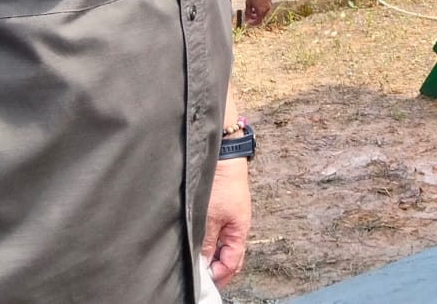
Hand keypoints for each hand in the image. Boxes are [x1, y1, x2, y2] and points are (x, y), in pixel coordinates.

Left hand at [202, 155, 251, 285]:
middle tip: (201, 276)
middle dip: (217, 269)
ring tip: (197, 260)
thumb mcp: (209, 217)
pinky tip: (200, 243)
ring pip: (225, 247)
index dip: (218, 275)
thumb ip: (206, 242)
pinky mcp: (226, 212)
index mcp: (239, 232)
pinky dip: (212, 244)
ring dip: (213, 256)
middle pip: (231, 258)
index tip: (203, 280)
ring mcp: (233, 220)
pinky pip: (221, 235)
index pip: (232, 264)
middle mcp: (238, 228)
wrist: (225, 157)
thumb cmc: (221, 184)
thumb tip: (203, 263)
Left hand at [243, 0, 272, 26]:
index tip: (248, 22)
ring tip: (252, 9)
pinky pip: (265, 7)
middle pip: (261, 17)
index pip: (257, 22)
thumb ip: (247, 13)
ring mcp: (269, 5)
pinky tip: (256, 4)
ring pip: (263, 12)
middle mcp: (267, 10)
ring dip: (257, 13)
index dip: (252, 23)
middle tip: (249, 15)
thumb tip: (247, 19)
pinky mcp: (270, 1)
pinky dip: (261, 8)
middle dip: (254, 17)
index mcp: (261, 12)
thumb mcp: (248, 4)